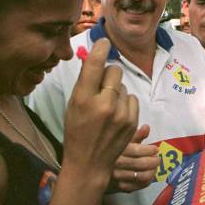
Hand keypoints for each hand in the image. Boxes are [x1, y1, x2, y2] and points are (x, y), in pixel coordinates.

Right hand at [63, 39, 137, 179]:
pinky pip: (132, 98)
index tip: (104, 41)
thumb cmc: (77, 130)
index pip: (95, 65)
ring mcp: (120, 114)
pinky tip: (116, 116)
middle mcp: (103, 104)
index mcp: (83, 98)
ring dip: (117, 92)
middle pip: (114, 71)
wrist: (89, 162)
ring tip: (107, 108)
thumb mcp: (73, 105)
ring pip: (124, 86)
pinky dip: (125, 103)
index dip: (100, 49)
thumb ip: (84, 82)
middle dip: (109, 74)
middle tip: (101, 87)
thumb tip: (94, 56)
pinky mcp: (132, 121)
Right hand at [111, 124, 159, 191]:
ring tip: (154, 167)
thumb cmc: (107, 153)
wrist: (89, 170)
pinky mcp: (118, 188)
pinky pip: (137, 186)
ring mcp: (116, 178)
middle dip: (153, 161)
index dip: (149, 150)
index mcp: (115, 150)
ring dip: (152, 171)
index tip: (155, 149)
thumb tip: (147, 127)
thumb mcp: (118, 142)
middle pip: (140, 164)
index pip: (137, 151)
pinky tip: (149, 175)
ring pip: (141, 176)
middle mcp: (114, 164)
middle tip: (157, 158)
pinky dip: (147, 181)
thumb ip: (134, 136)